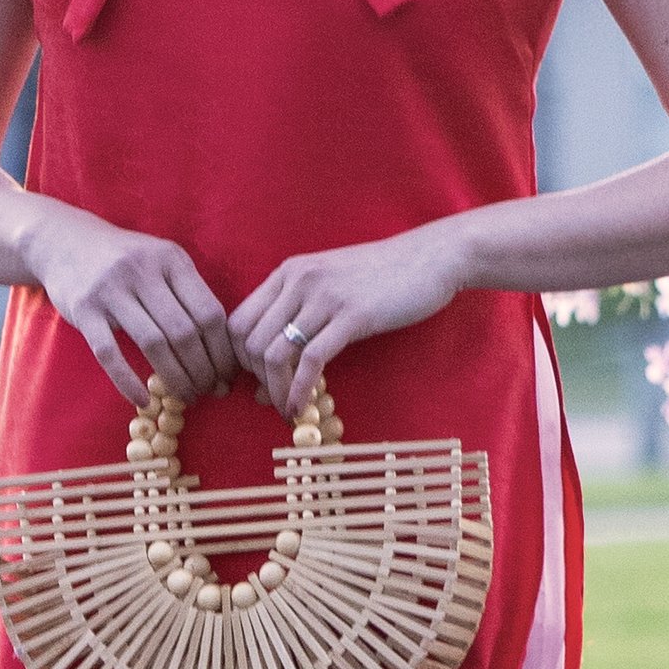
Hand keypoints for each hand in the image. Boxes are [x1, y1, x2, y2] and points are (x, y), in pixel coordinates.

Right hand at [25, 201, 235, 408]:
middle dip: (202, 370)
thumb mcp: (161, 261)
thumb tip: (224, 347)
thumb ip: (189, 293)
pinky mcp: (84, 310)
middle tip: (208, 391)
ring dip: (174, 378)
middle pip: (184, 331)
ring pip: (153, 344)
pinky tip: (143, 399)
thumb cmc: (126, 260)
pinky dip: (128, 381)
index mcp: (171, 260)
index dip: (222, 351)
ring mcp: (111, 290)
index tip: (227, 374)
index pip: (209, 312)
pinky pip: (110, 354)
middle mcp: (143, 270)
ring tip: (185, 396)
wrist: (66, 242)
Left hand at [231, 222, 473, 412]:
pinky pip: (310, 360)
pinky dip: (299, 390)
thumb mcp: (330, 283)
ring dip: (275, 391)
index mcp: (288, 273)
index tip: (257, 381)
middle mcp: (298, 281)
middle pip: (249, 342)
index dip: (238, 359)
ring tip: (287, 409)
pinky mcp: (352, 316)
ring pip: (274, 353)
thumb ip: (300, 313)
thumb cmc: (381, 276)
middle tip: (273, 399)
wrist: (430, 258)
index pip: (238, 322)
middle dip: (256, 380)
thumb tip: (273, 361)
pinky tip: (302, 407)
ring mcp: (324, 297)